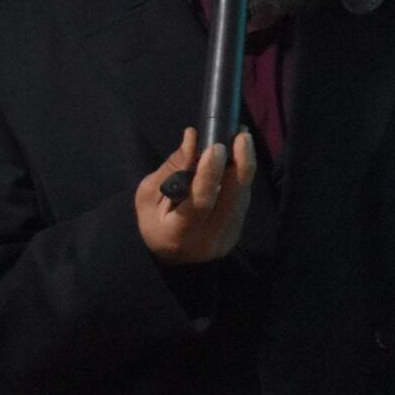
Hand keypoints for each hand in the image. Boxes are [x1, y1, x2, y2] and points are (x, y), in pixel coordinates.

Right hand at [136, 128, 255, 264]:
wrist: (171, 260)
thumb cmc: (154, 223)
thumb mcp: (149, 196)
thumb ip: (172, 168)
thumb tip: (192, 137)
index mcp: (178, 234)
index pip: (200, 203)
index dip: (210, 174)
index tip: (216, 146)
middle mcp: (207, 240)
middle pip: (232, 200)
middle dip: (240, 163)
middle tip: (241, 134)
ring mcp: (226, 239)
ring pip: (241, 198)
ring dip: (244, 167)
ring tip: (242, 139)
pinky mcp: (236, 233)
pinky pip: (242, 202)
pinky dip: (241, 179)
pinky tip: (240, 159)